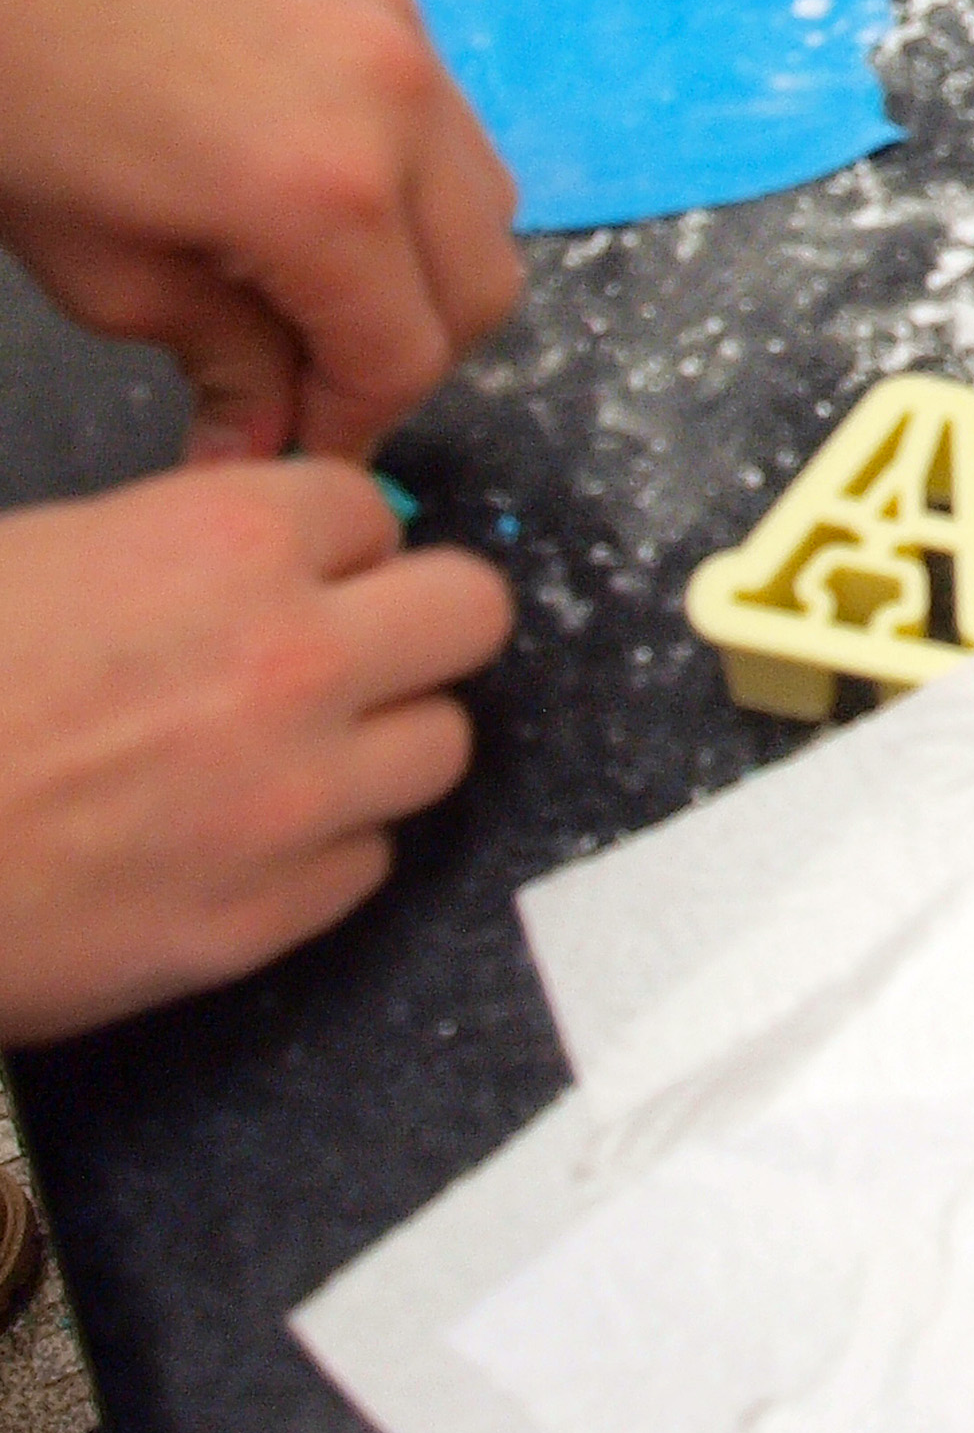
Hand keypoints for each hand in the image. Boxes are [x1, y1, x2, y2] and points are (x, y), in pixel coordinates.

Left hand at [0, 0, 523, 463]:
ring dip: (421, 265)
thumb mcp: (96, 264)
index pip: (403, 358)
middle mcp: (399, 110)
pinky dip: (405, 177)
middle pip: (480, 290)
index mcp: (324, 195)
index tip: (301, 446)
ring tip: (312, 275)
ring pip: (484, 203)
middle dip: (407, 352)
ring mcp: (405, 36)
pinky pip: (443, 119)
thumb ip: (216, 361)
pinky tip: (304, 177)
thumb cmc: (4, 79)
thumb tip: (262, 442)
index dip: (353, 423)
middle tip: (310, 375)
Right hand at [0, 460, 511, 1043]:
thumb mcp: (25, 556)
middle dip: (410, 625)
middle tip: (342, 649)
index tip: (297, 571)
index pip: (375, 514)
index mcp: (223, 545)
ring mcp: (293, 800)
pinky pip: (367, 864)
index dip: (330, 545)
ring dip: (375, 744)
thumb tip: (246, 552)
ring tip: (278, 754)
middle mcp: (291, 664)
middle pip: (470, 616)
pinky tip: (229, 841)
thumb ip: (159, 545)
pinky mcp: (267, 917)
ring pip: (439, 747)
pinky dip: (318, 852)